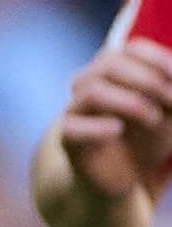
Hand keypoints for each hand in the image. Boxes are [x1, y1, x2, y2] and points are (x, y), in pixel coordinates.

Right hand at [46, 39, 171, 226]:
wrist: (124, 176)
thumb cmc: (149, 137)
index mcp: (115, 70)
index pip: (132, 49)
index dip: (158, 59)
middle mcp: (90, 83)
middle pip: (111, 64)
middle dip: (149, 80)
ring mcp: (75, 108)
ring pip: (92, 90)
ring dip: (131, 102)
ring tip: (155, 119)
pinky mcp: (68, 137)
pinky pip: (73, 126)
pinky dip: (99, 127)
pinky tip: (118, 130)